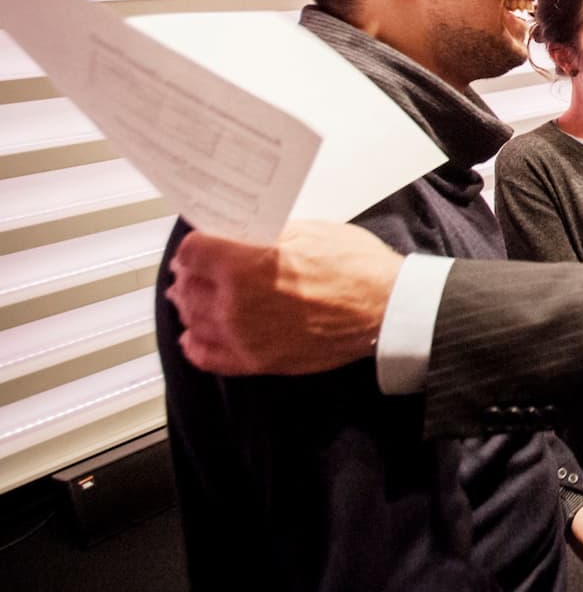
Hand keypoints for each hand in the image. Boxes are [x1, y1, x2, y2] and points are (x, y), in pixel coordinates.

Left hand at [168, 220, 402, 374]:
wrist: (387, 309)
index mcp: (245, 266)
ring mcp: (244, 337)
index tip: (204, 244)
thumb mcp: (311, 231)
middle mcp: (235, 304)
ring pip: (192, 319)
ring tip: (201, 296)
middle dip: (192, 274)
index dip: (197, 245)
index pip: (191, 252)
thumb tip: (243, 234)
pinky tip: (198, 332)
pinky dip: (196, 341)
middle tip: (201, 268)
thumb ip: (266, 235)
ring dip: (193, 304)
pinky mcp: (258, 362)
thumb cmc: (358, 268)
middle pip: (186, 287)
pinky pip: (206, 356)